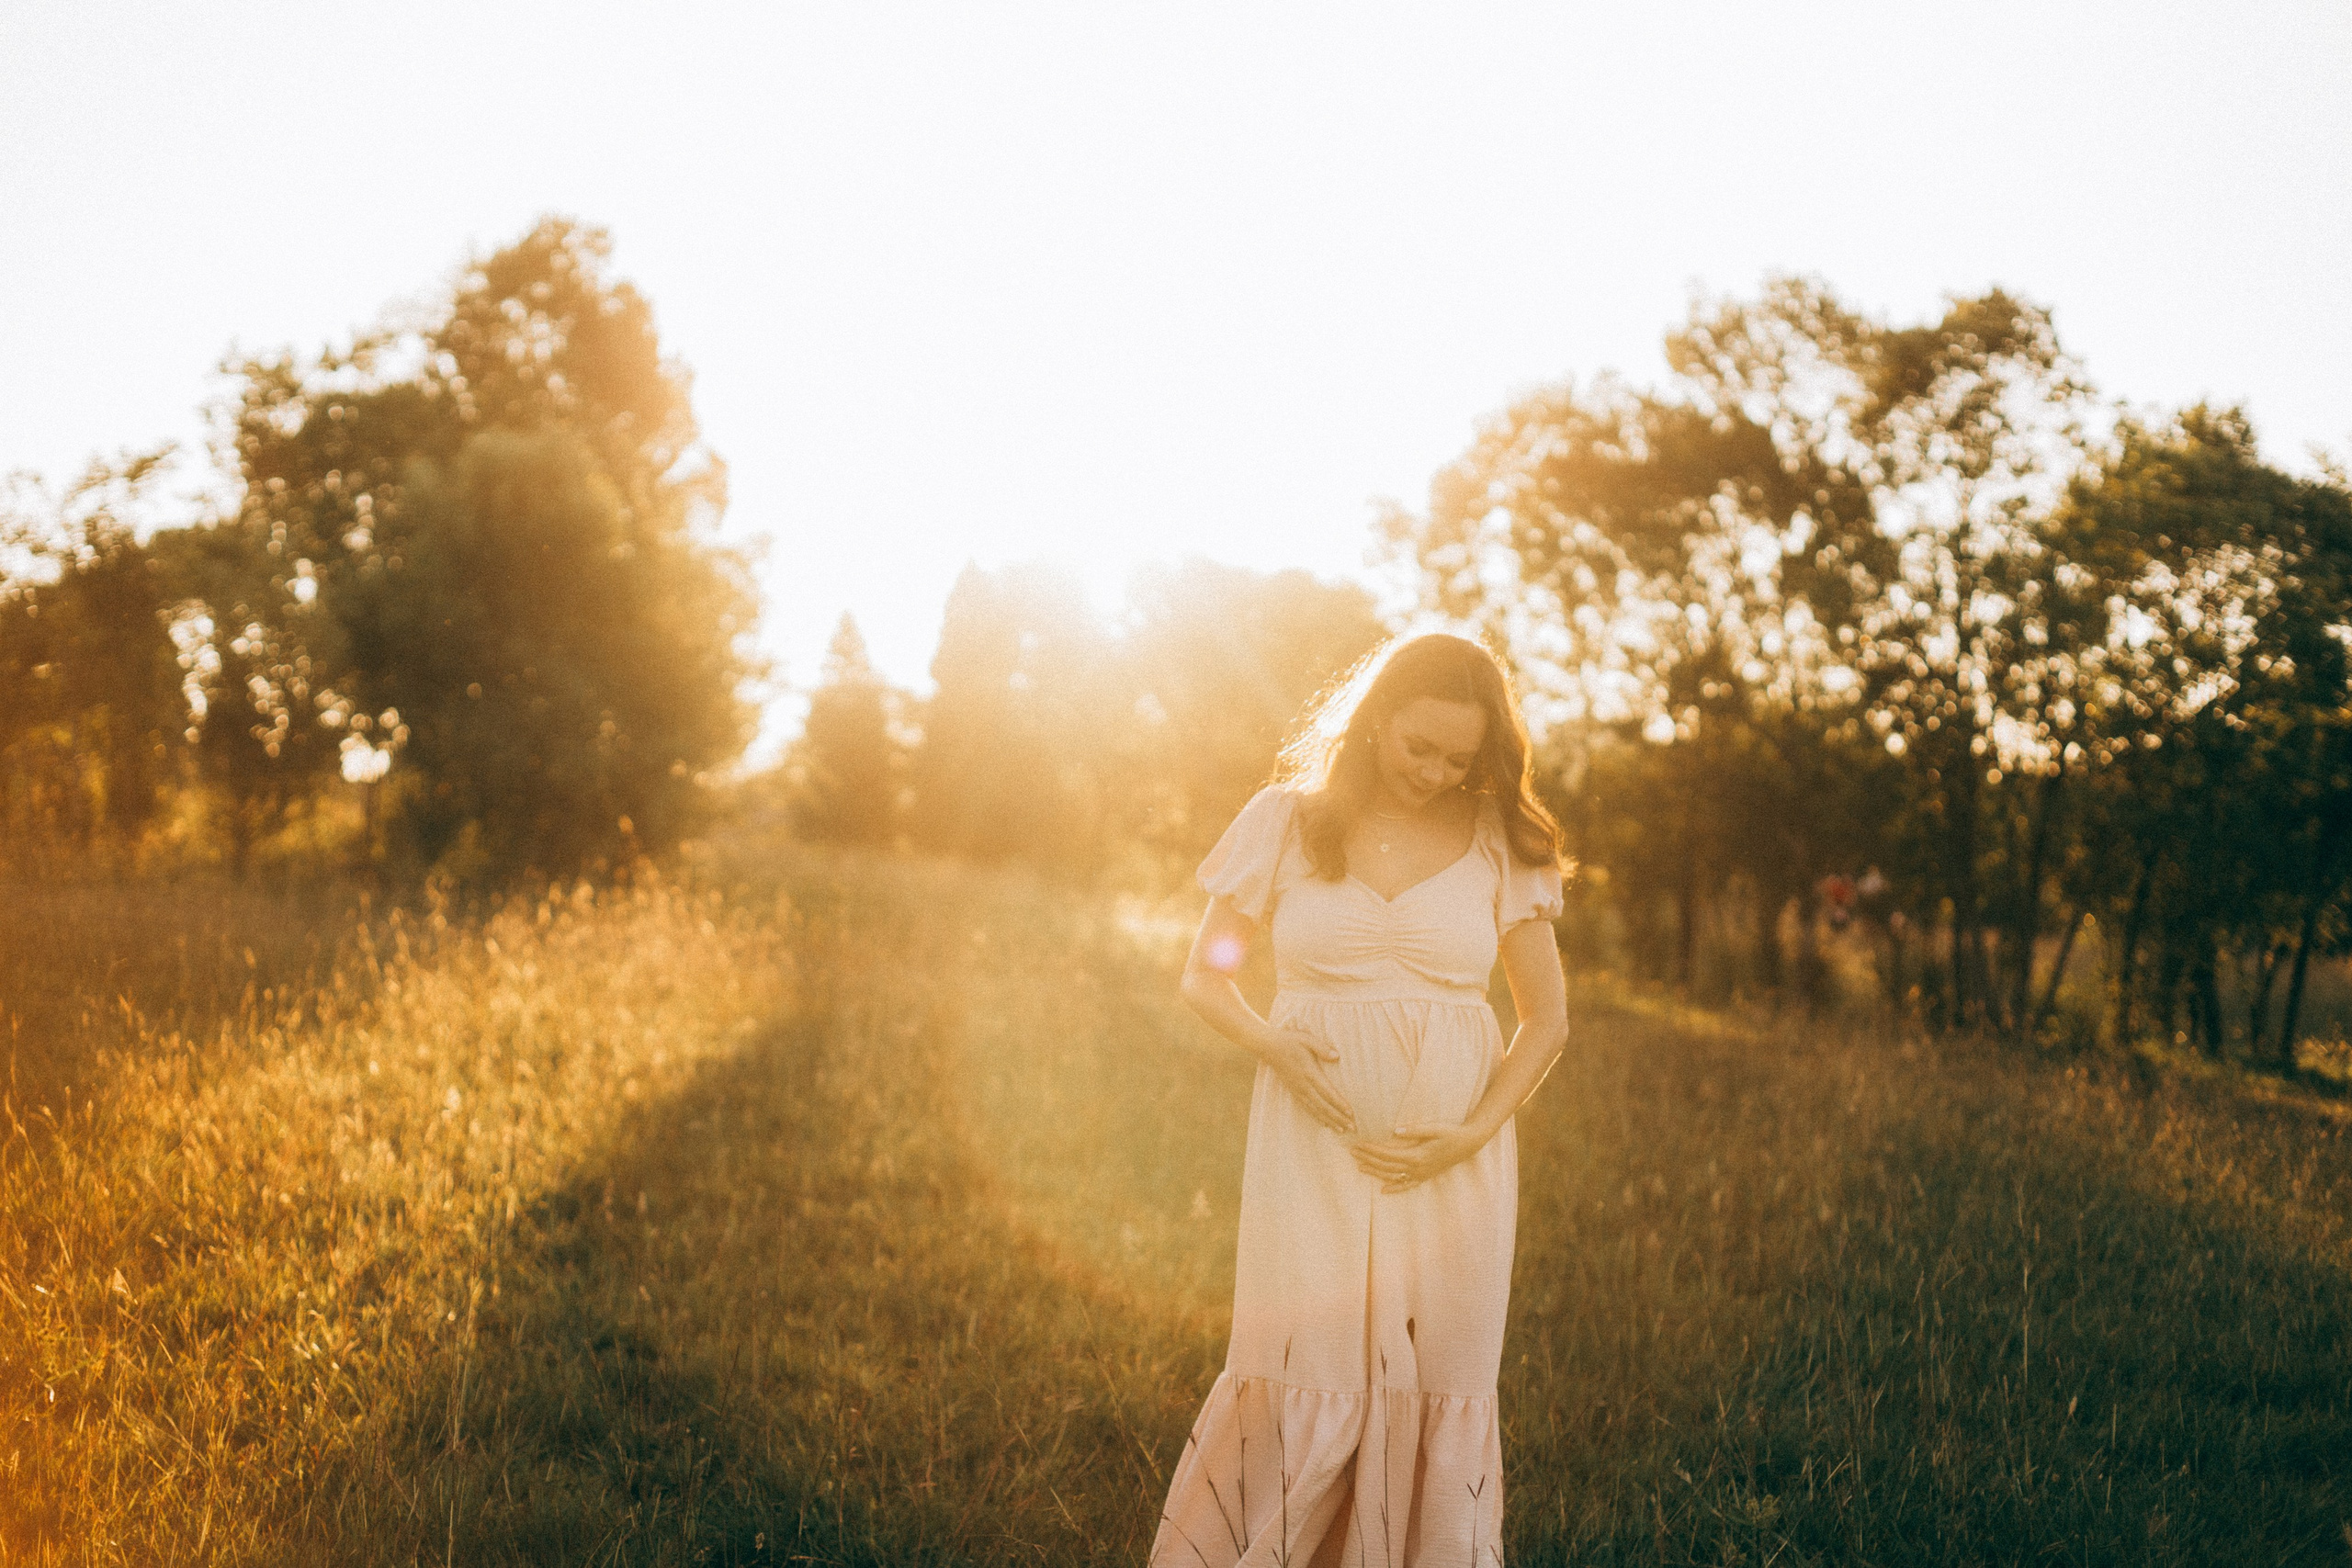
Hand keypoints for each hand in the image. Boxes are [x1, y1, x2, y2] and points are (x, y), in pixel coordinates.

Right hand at [1259, 1026, 1355, 1135]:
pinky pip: (1307, 1108)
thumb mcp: (1307, 1039)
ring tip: (1341, 1130)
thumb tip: (1337, 1056)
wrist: (1269, 1047)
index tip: (1351, 1113)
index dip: (1339, 1104)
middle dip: (1338, 1118)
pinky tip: (1324, 1123)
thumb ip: (1322, 1048)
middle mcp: (1304, 1085)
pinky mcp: (1294, 1091)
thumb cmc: (1290, 1041)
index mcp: (1310, 1073)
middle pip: (1323, 1106)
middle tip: (1353, 1128)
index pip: (1327, 1092)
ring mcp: (1298, 1090)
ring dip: (1329, 1121)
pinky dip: (1317, 1117)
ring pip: (1315, 1110)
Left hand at [1350, 1121, 1488, 1192]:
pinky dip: (1395, 1188)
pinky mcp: (1425, 1176)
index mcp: (1417, 1156)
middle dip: (1368, 1159)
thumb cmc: (1451, 1133)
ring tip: (1360, 1167)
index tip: (1359, 1144)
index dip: (1371, 1150)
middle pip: (1386, 1166)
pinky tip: (1383, 1190)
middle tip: (1352, 1152)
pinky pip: (1407, 1185)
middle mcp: (1417, 1168)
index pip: (1388, 1154)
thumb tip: (1395, 1131)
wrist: (1468, 1144)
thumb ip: (1415, 1130)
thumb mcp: (1434, 1128)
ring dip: (1375, 1172)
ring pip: (1393, 1176)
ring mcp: (1421, 1174)